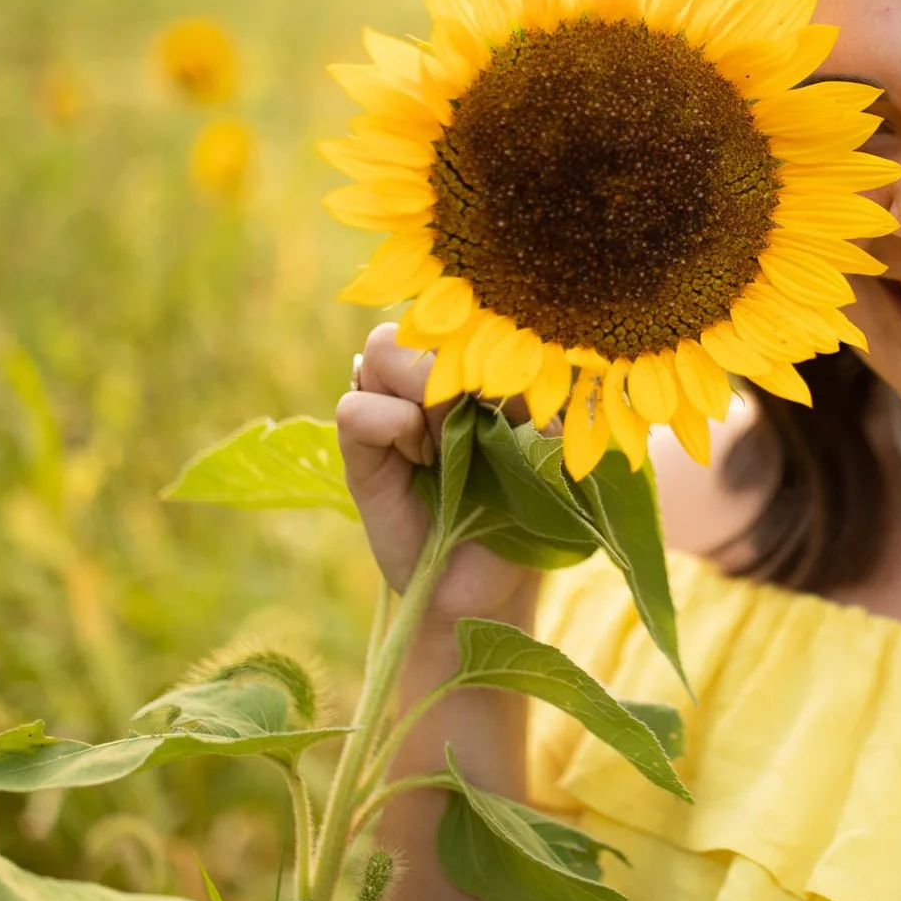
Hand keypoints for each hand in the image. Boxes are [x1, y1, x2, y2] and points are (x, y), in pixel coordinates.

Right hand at [336, 323, 535, 623]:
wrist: (492, 583)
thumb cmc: (527, 510)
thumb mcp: (546, 445)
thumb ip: (533, 397)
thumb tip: (516, 362)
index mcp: (472, 370)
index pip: (464, 317)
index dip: (488, 342)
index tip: (517, 393)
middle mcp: (426, 383)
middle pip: (417, 320)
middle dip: (450, 358)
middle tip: (475, 411)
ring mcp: (390, 413)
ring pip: (380, 349)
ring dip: (422, 388)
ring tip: (447, 439)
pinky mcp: (361, 454)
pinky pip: (355, 408)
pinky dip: (391, 424)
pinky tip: (422, 460)